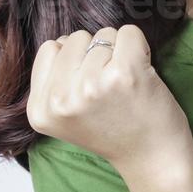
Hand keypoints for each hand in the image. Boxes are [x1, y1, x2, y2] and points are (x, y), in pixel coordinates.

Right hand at [26, 25, 189, 173]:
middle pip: (74, 38)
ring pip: (103, 35)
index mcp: (40, 110)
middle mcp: (61, 99)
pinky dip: (139, 47)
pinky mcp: (124, 73)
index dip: (74, 61)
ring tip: (125, 87)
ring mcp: (91, 86)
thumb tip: (62, 41)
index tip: (91, 89)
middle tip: (111, 89)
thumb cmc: (115, 131)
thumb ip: (55, 80)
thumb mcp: (66, 115)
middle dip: (95, 54)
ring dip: (118, 53)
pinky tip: (141, 75)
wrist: (152, 159)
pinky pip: (129, 32)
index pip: (49, 49)